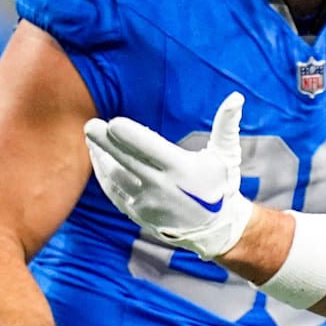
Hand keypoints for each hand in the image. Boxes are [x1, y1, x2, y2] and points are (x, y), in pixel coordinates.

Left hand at [84, 92, 253, 259]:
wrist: (215, 229)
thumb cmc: (220, 184)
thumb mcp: (226, 154)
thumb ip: (226, 124)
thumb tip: (236, 97)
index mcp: (182, 169)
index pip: (150, 148)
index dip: (130, 136)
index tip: (113, 122)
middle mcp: (161, 186)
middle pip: (126, 161)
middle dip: (105, 143)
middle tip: (89, 125)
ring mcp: (146, 202)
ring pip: (115, 176)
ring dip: (101, 156)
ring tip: (91, 138)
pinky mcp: (137, 213)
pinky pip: (114, 190)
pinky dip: (104, 173)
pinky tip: (98, 157)